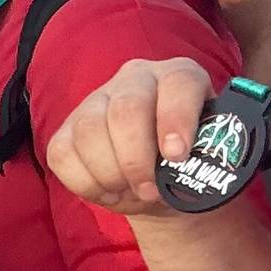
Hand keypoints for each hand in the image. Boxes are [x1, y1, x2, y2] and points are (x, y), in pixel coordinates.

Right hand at [47, 58, 217, 217]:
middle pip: (126, 109)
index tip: (177, 157)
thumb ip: (208, 155)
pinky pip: (62, 155)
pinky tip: (107, 191)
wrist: (160, 185)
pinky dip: (85, 183)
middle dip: (136, 158)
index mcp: (178, 77)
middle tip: (149, 190)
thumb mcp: (208, 158)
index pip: (178, 83)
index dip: (176, 119)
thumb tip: (199, 167)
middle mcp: (135, 79)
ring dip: (110, 173)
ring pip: (89, 130)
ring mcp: (95, 101)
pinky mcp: (65, 130)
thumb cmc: (187, 167)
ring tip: (128, 192)